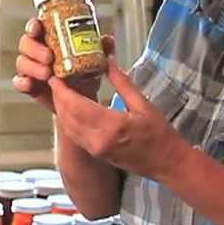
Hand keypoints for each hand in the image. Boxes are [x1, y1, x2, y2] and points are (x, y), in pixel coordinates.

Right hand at [12, 18, 112, 112]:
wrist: (81, 100)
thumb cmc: (85, 73)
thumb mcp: (95, 59)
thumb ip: (101, 48)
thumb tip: (107, 40)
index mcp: (49, 38)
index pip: (36, 27)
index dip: (33, 25)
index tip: (37, 28)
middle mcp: (37, 51)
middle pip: (25, 43)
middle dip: (35, 49)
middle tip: (49, 57)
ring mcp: (31, 68)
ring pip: (22, 62)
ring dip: (32, 66)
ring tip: (47, 73)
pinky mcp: (29, 85)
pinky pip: (19, 82)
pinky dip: (23, 82)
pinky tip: (31, 84)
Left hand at [48, 56, 192, 183]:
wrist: (167, 163)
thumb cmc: (160, 134)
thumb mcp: (143, 104)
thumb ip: (122, 82)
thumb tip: (108, 60)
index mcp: (111, 126)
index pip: (76, 105)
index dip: (62, 91)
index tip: (55, 76)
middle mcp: (98, 140)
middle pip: (67, 116)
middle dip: (58, 97)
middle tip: (55, 80)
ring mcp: (95, 149)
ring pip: (67, 127)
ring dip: (60, 109)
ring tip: (60, 91)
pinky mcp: (95, 154)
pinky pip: (74, 135)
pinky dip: (67, 120)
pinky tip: (69, 109)